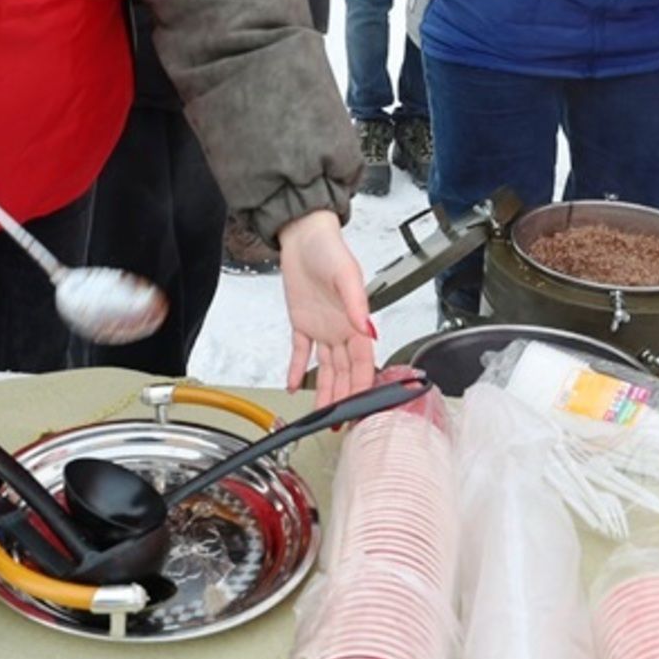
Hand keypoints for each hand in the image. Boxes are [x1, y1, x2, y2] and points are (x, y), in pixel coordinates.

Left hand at [277, 210, 375, 405]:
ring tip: (322, 415)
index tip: (361, 406)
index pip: (362, 362)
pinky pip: (299, 351)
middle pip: (344, 372)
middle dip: (344, 397)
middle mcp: (340, 329)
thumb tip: (366, 328)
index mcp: (356, 321)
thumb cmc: (330, 250)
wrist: (303, 236)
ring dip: (324, 391)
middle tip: (341, 421)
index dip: (362, 386)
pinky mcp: (301, 323)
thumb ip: (357, 303)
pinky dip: (295, 368)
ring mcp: (321, 329)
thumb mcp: (347, 275)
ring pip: (325, 369)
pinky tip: (292, 385)